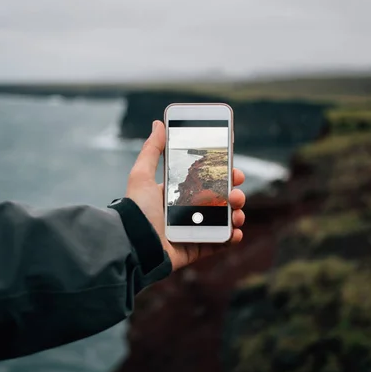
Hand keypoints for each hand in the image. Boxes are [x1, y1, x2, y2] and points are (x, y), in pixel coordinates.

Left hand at [126, 120, 245, 270]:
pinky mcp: (198, 247)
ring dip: (237, 213)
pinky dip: (232, 237)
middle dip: (234, 193)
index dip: (222, 174)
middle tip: (236, 189)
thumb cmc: (137, 210)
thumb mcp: (141, 176)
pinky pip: (221, 242)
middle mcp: (188, 211)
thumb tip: (158, 123)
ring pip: (225, 219)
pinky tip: (235, 231)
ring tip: (236, 212)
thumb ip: (151, 150)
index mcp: (178, 193)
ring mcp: (195, 230)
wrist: (134, 244)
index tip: (233, 167)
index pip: (206, 180)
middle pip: (220, 199)